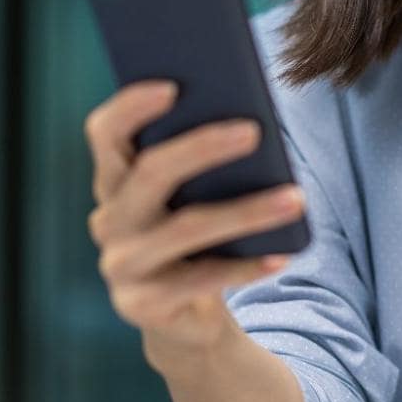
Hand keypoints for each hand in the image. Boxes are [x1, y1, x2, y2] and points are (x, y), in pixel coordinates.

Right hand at [85, 80, 305, 353]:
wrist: (183, 315)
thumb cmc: (197, 236)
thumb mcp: (194, 197)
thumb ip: (202, 162)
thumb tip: (250, 124)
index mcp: (113, 180)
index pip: (105, 134)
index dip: (130, 107)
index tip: (173, 86)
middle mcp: (108, 220)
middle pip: (150, 174)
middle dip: (202, 147)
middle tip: (255, 131)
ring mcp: (120, 265)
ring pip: (186, 228)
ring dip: (246, 212)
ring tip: (295, 198)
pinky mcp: (140, 306)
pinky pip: (202, 280)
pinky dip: (246, 266)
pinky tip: (282, 254)